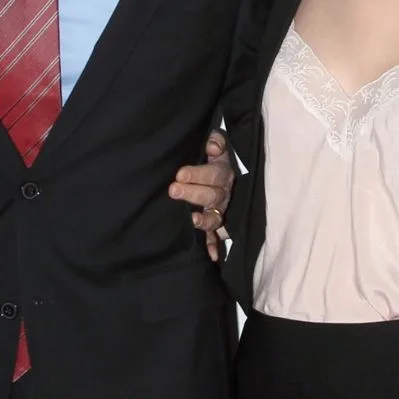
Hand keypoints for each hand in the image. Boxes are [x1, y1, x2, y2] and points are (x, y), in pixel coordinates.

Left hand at [171, 132, 233, 262]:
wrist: (218, 170)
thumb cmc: (210, 157)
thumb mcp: (215, 145)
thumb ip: (216, 141)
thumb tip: (212, 146)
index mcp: (223, 173)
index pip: (213, 174)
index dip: (197, 174)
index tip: (179, 174)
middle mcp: (224, 194)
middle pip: (212, 196)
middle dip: (192, 193)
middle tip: (173, 190)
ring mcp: (221, 211)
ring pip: (215, 218)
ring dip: (203, 220)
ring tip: (191, 220)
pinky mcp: (216, 224)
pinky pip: (216, 236)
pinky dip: (215, 246)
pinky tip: (212, 256)